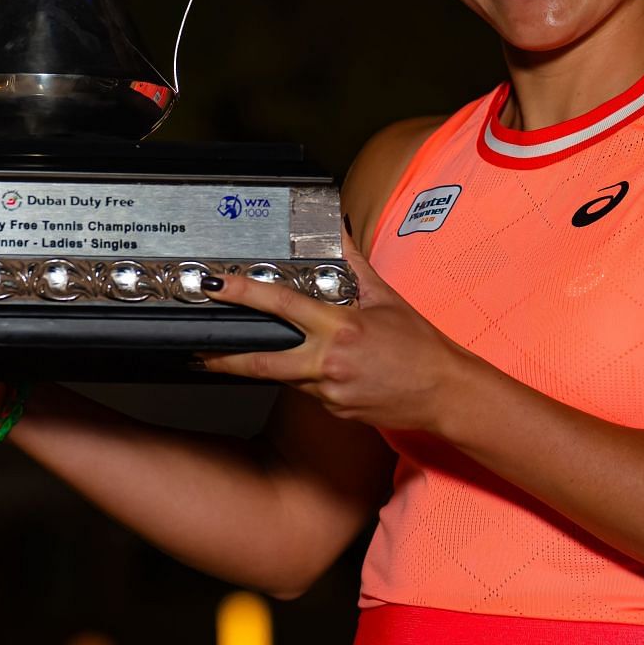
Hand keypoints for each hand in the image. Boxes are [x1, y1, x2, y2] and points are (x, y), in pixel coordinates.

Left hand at [196, 230, 474, 432]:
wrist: (443, 392)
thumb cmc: (419, 346)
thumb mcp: (386, 298)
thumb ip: (355, 265)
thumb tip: (338, 232)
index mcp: (341, 327)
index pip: (281, 306)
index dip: (244, 295)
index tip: (218, 287)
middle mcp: (330, 362)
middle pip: (263, 362)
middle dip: (226, 358)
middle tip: (200, 351)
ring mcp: (330, 392)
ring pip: (288, 377)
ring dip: (280, 363)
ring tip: (287, 351)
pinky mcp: (335, 412)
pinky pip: (311, 392)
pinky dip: (313, 378)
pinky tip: (336, 371)